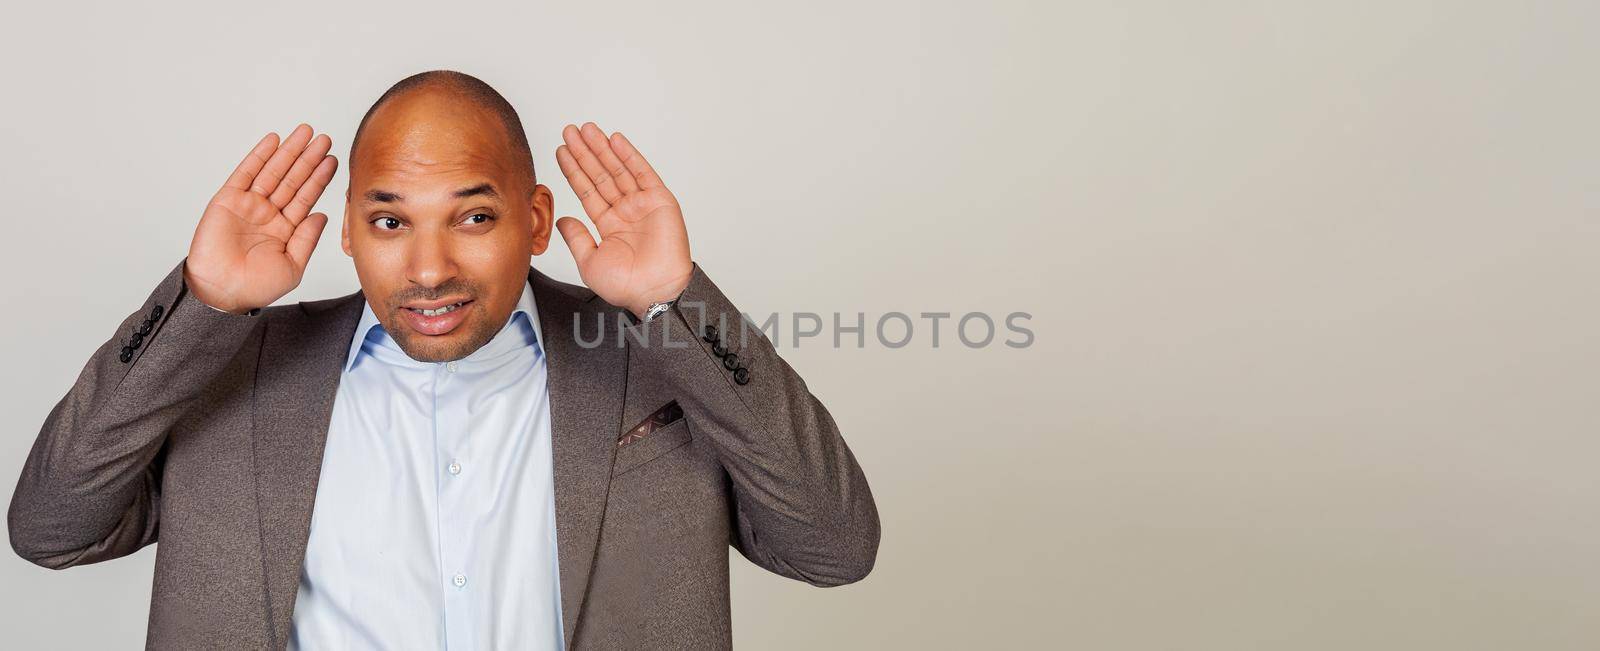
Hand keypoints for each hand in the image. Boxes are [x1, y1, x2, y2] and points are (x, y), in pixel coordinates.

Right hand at [184, 124, 337, 313]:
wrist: (222, 292)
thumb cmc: (256, 287)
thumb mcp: (293, 265)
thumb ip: (307, 239)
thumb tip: (322, 215)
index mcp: (286, 229)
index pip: (306, 197)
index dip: (320, 178)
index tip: (333, 160)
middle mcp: (269, 214)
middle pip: (293, 179)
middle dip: (309, 158)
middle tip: (324, 139)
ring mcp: (249, 205)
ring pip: (274, 171)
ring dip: (289, 151)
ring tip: (305, 133)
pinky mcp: (228, 200)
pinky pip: (246, 172)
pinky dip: (260, 155)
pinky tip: (274, 140)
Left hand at [554, 123, 692, 318]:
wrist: (653, 292)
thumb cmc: (626, 286)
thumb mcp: (589, 261)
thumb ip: (576, 237)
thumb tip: (562, 220)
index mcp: (609, 226)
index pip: (587, 191)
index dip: (574, 170)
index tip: (561, 151)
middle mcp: (626, 212)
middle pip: (601, 175)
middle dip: (584, 152)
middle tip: (570, 131)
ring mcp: (643, 205)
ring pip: (618, 169)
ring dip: (602, 148)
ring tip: (586, 129)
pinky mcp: (660, 200)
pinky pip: (642, 172)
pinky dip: (629, 154)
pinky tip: (614, 139)